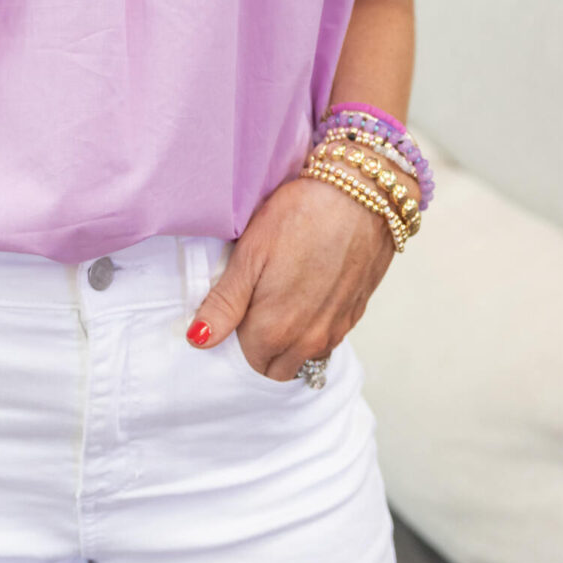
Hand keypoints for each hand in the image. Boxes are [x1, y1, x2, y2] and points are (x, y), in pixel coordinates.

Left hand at [186, 173, 397, 379]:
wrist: (364, 195)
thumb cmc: (301, 216)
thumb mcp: (251, 253)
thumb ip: (225, 303)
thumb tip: (198, 340)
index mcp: (275, 330)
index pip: (245, 359)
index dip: (236, 334)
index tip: (237, 303)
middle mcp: (308, 341)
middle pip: (274, 367)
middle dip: (261, 346)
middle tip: (255, 301)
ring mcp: (335, 331)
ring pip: (302, 357)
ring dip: (288, 341)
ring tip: (282, 294)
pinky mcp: (355, 315)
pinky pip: (326, 340)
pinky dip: (312, 329)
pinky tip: (308, 291)